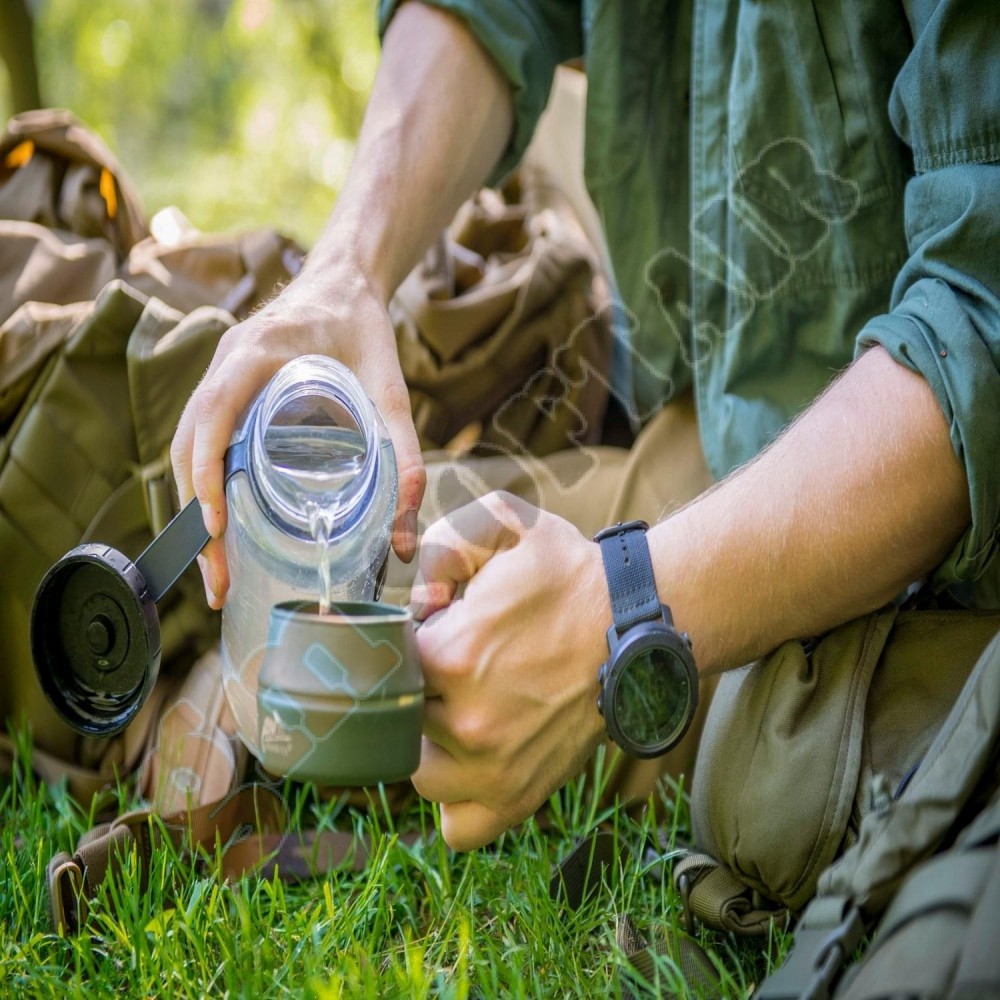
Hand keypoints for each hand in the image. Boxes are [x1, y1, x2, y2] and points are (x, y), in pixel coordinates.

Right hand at [169, 263, 424, 607]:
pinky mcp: (222, 387)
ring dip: (192, 507)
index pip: (213, 413)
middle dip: (196, 513)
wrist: (343, 281)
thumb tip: (405, 542)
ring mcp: (217, 373)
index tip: (217, 526)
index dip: (206, 471)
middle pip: (187, 443)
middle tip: (217, 578)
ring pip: (184, 446)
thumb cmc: (365, 328)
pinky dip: (200, 485)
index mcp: (257, 350)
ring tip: (215, 568)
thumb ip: (406, 456)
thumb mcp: (392, 390)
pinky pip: (197, 439)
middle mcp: (225, 361)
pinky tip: (218, 528)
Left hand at [410, 492, 610, 850]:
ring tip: (460, 713)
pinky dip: (456, 802)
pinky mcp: (519, 795)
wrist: (635, 624)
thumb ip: (441, 544)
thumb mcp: (506, 524)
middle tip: (452, 670)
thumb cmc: (568, 575)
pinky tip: (469, 765)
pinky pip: (458, 826)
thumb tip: (417, 600)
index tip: (433, 634)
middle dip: (416, 691)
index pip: (387, 662)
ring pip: (419, 774)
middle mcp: (465, 723)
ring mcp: (492, 768)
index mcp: (450, 655)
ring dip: (430, 746)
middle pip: (398, 718)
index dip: (407, 645)